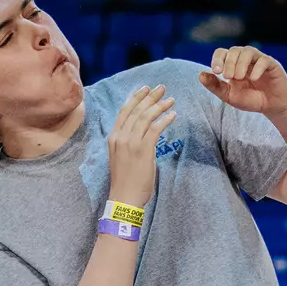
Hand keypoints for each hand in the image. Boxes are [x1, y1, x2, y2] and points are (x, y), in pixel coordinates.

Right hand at [107, 84, 175, 206]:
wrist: (124, 198)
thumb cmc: (125, 181)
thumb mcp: (121, 157)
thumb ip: (129, 143)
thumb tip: (143, 134)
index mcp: (113, 137)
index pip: (124, 112)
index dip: (135, 98)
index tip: (145, 89)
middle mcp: (120, 137)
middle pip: (136, 110)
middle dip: (150, 97)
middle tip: (161, 88)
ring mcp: (131, 143)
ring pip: (146, 117)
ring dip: (160, 106)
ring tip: (171, 100)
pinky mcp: (143, 150)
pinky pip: (155, 129)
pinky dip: (165, 120)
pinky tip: (173, 115)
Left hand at [199, 47, 286, 116]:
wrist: (271, 107)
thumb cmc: (250, 99)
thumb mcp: (229, 95)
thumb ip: (215, 86)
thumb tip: (200, 75)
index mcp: (233, 64)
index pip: (222, 52)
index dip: (217, 59)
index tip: (216, 71)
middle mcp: (245, 59)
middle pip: (234, 50)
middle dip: (229, 63)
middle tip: (229, 77)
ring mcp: (259, 60)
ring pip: (248, 51)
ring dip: (241, 63)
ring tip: (239, 77)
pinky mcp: (272, 64)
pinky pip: (263, 60)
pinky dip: (257, 68)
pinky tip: (253, 79)